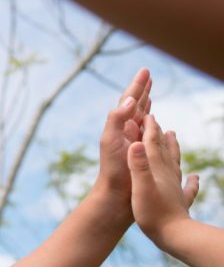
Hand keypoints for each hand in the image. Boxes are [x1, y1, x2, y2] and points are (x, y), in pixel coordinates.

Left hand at [92, 68, 151, 212]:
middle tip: (148, 75)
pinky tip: (157, 123)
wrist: (117, 195)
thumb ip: (116, 119)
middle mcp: (127, 131)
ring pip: (143, 117)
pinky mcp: (144, 152)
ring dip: (146, 103)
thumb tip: (129, 101)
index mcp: (120, 126)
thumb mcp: (110, 140)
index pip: (129, 100)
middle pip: (136, 105)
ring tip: (150, 92)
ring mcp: (135, 141)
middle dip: (142, 90)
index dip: (137, 86)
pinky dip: (154, 123)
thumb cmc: (112, 169)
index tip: (145, 71)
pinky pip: (151, 133)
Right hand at [127, 115, 199, 247]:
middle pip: (163, 150)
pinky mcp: (179, 201)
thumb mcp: (140, 187)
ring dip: (173, 149)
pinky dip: (191, 181)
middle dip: (158, 135)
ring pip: (174, 163)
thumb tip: (135, 144)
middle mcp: (168, 175)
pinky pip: (187, 188)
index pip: (151, 145)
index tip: (146, 114)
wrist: (175, 235)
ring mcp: (175, 188)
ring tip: (173, 138)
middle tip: (156, 121)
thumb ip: (138, 165)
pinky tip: (194, 178)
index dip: (148, 129)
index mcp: (156, 170)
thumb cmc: (153, 213)